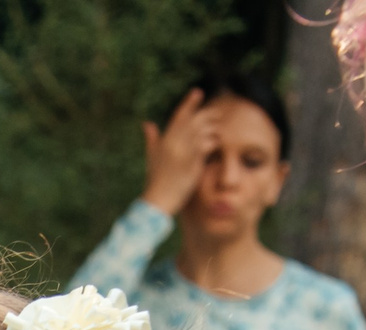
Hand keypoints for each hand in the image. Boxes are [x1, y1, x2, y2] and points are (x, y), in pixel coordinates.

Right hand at [141, 88, 216, 215]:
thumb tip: (147, 123)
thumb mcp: (152, 157)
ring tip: (218, 131)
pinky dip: (214, 142)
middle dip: (208, 114)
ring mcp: (183, 152)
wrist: (158, 200)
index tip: (198, 92)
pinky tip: (217, 143)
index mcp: (165, 139)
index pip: (179, 116)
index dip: (189, 102)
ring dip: (214, 129)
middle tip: (217, 113)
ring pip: (204, 131)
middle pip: (195, 120)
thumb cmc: (155, 180)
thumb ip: (152, 138)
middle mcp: (174, 143)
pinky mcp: (192, 162)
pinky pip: (207, 145)